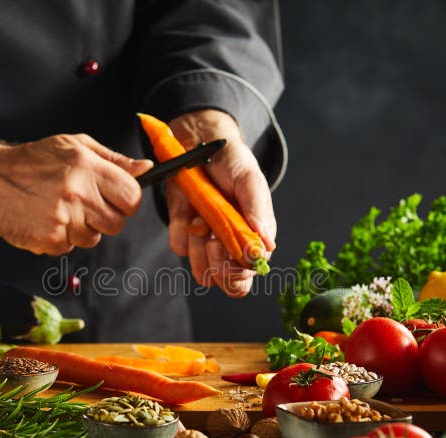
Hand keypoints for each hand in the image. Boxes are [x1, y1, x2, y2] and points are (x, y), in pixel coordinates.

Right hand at [0, 134, 151, 254]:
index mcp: (86, 167)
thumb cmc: (35, 160)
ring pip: (94, 238)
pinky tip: (46, 218)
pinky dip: (62, 238)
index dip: (127, 200)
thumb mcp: (76, 146)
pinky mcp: (48, 239)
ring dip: (82, 228)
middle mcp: (76, 193)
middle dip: (106, 216)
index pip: (131, 196)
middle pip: (117, 222)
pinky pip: (70, 247)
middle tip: (85, 204)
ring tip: (60, 208)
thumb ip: (113, 160)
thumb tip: (146, 169)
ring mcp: (62, 219)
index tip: (117, 199)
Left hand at [167, 109, 276, 296]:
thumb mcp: (249, 180)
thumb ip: (258, 210)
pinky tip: (188, 209)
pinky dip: (181, 229)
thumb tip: (266, 245)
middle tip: (212, 239)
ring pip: (201, 271)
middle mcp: (232, 246)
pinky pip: (179, 246)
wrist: (199, 144)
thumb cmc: (232, 163)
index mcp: (254, 238)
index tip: (226, 246)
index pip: (249, 274)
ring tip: (201, 217)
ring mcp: (206, 242)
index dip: (237, 270)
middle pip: (228, 283)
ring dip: (198, 247)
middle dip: (218, 266)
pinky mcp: (184, 233)